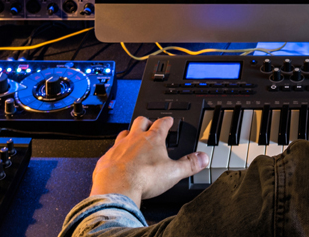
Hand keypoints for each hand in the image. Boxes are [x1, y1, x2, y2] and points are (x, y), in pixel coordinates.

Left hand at [90, 116, 208, 206]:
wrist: (117, 188)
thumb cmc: (144, 178)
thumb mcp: (174, 172)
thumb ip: (190, 164)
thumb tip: (202, 158)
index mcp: (153, 139)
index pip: (162, 123)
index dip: (166, 121)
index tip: (169, 120)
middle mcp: (134, 139)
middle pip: (141, 122)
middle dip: (147, 122)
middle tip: (150, 125)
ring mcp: (119, 147)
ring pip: (124, 133)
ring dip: (129, 134)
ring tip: (133, 139)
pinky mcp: (106, 158)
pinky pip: (111, 150)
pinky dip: (116, 152)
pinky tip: (117, 159)